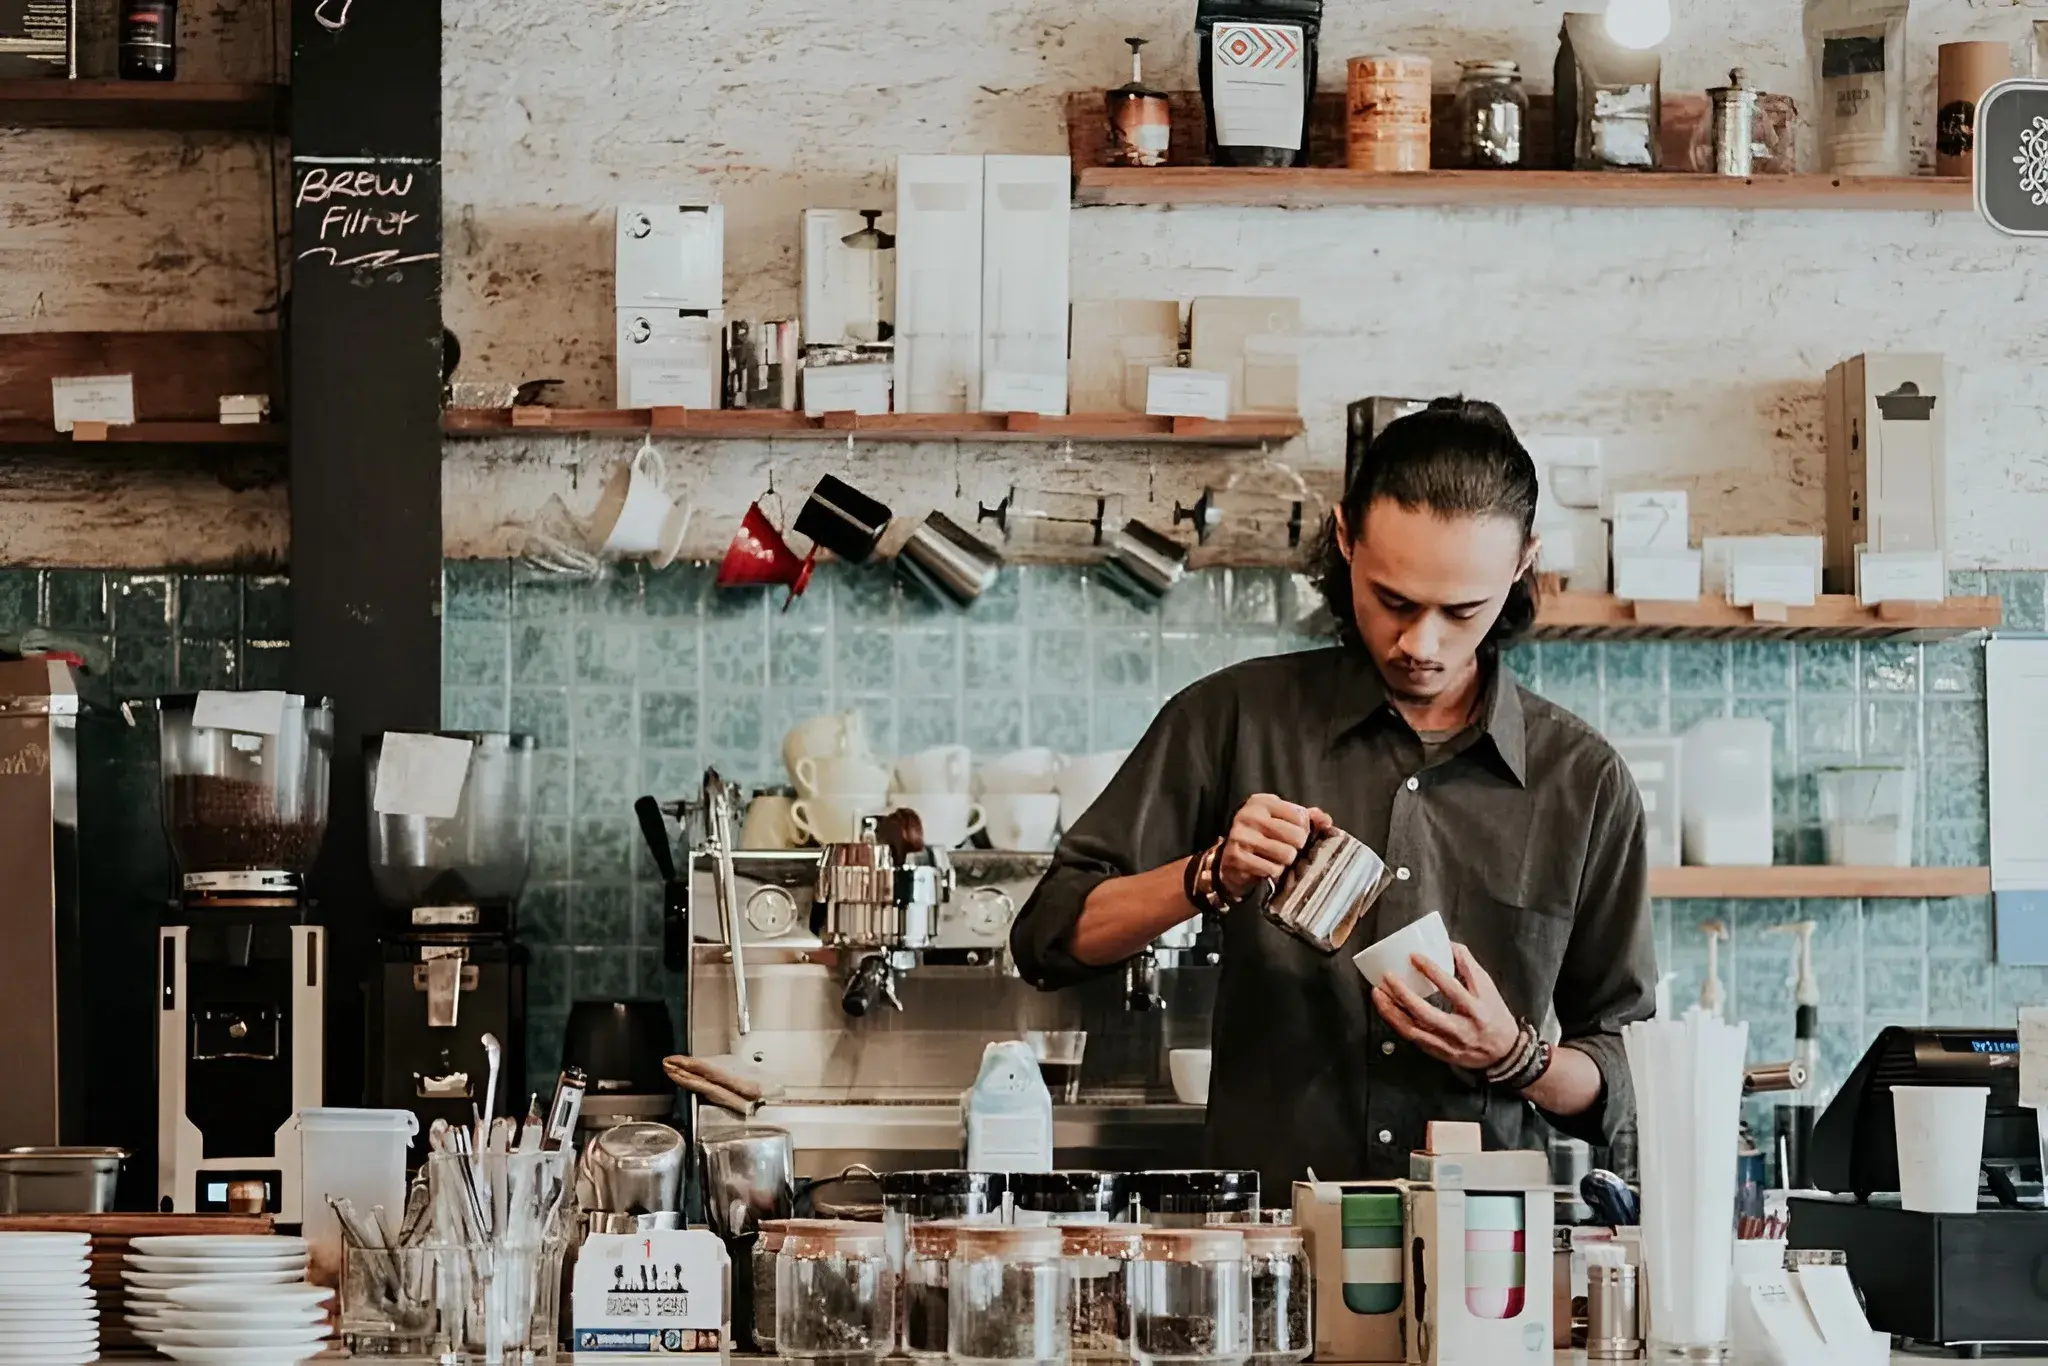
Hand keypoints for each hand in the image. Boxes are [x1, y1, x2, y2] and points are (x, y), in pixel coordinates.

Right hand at [1215, 794, 1332, 900]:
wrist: (1230, 858)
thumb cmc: (1262, 836)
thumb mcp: (1281, 820)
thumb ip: (1307, 817)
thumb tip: (1327, 821)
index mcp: (1262, 801)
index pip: (1301, 816)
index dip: (1304, 830)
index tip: (1295, 834)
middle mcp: (1250, 815)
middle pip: (1296, 836)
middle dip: (1296, 847)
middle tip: (1286, 849)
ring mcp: (1241, 836)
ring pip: (1286, 854)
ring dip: (1285, 861)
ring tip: (1276, 858)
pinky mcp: (1237, 857)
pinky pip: (1273, 869)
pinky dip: (1274, 872)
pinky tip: (1266, 867)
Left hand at [1371, 943, 1522, 1072]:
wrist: (1504, 1054)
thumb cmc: (1495, 1017)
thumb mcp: (1489, 989)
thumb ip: (1469, 966)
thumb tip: (1449, 945)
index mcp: (1477, 1010)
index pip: (1452, 989)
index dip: (1432, 971)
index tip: (1414, 956)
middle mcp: (1461, 1030)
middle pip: (1427, 1013)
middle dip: (1403, 994)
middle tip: (1388, 977)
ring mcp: (1448, 1044)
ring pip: (1413, 1030)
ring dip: (1392, 1011)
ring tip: (1378, 993)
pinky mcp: (1438, 1053)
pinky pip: (1412, 1038)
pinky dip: (1396, 1023)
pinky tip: (1386, 1010)